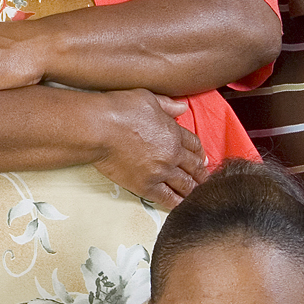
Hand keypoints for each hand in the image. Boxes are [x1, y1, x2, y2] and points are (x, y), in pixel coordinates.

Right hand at [93, 91, 207, 207]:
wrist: (99, 129)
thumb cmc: (120, 110)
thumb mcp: (148, 98)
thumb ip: (167, 105)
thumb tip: (182, 108)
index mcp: (174, 133)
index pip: (194, 145)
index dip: (200, 152)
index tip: (203, 158)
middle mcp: (172, 155)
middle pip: (194, 167)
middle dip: (201, 173)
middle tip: (205, 179)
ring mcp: (160, 172)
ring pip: (185, 185)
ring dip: (193, 189)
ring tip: (198, 194)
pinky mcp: (146, 186)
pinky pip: (167, 198)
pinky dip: (177, 203)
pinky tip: (181, 205)